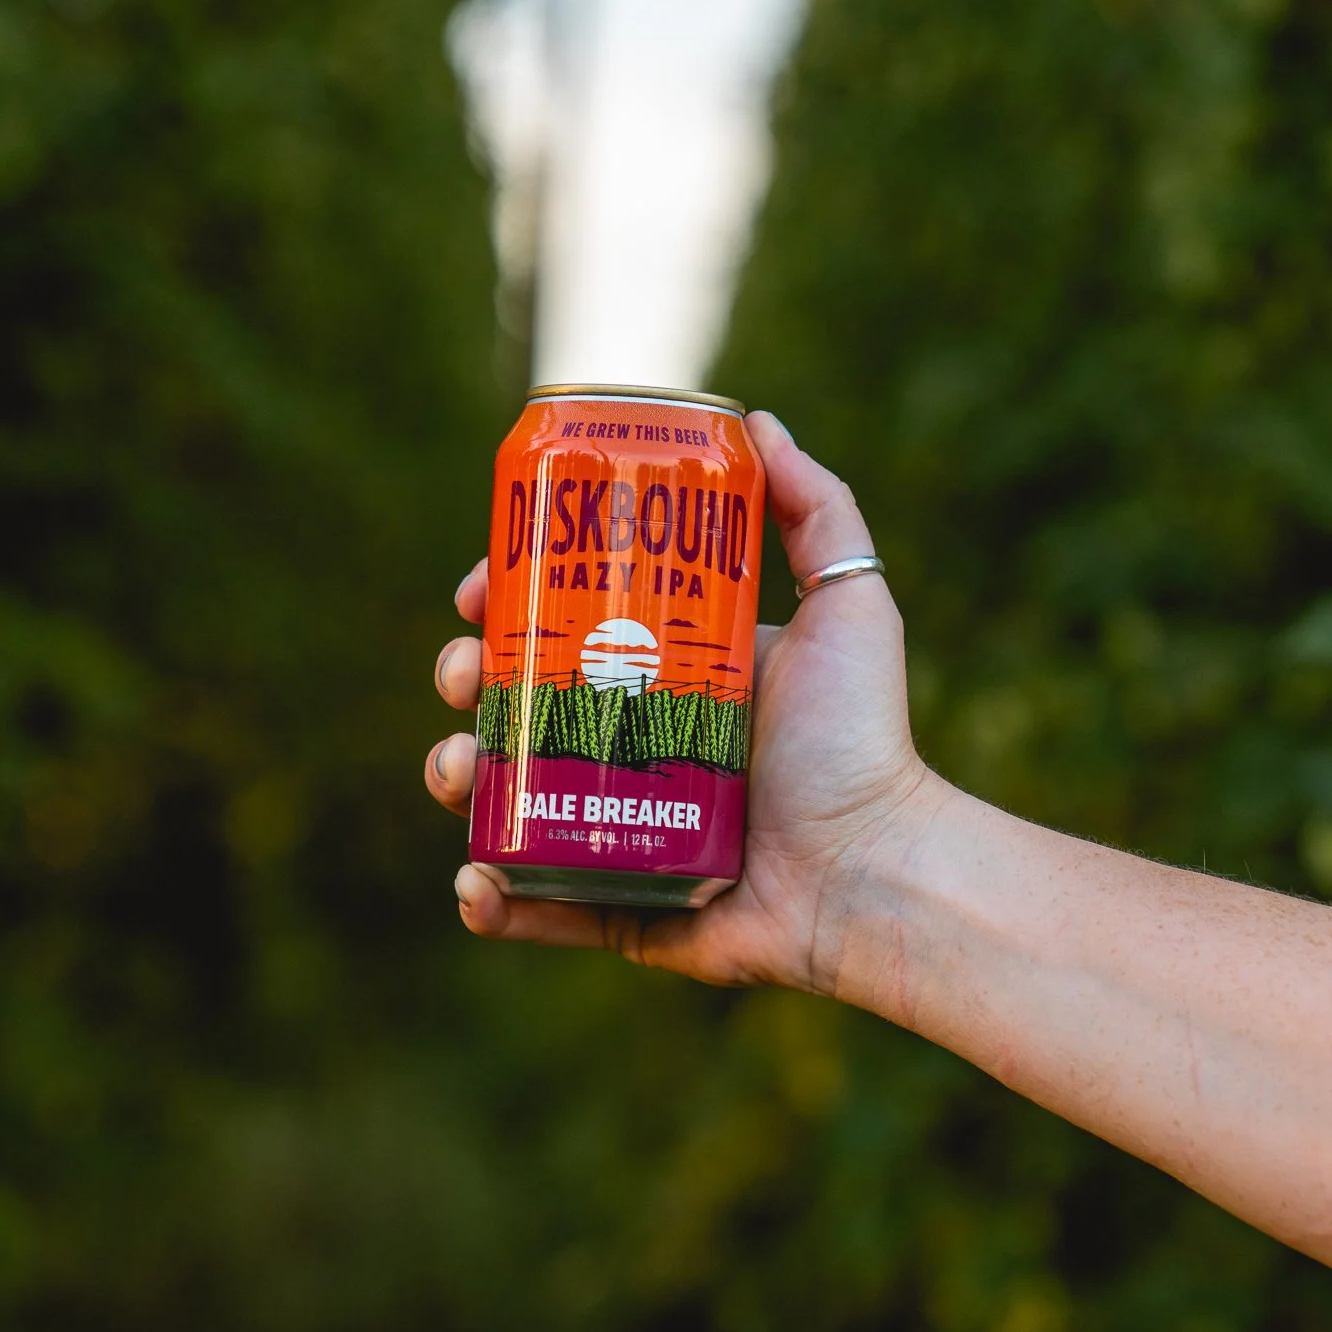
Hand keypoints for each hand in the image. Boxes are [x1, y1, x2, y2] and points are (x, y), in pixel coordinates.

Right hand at [423, 410, 938, 993]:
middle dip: (466, 680)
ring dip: (457, 775)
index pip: (561, 626)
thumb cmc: (864, 737)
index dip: (505, 602)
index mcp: (667, 677)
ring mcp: (616, 829)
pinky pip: (535, 904)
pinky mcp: (621, 909)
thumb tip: (757, 422)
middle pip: (514, 702)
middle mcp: (632, 748)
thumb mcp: (850, 602)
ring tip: (457, 767)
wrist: (875, 866)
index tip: (479, 587)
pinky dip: (490, 897)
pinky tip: (475, 880)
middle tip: (465, 674)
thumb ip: (816, 508)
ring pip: (506, 798)